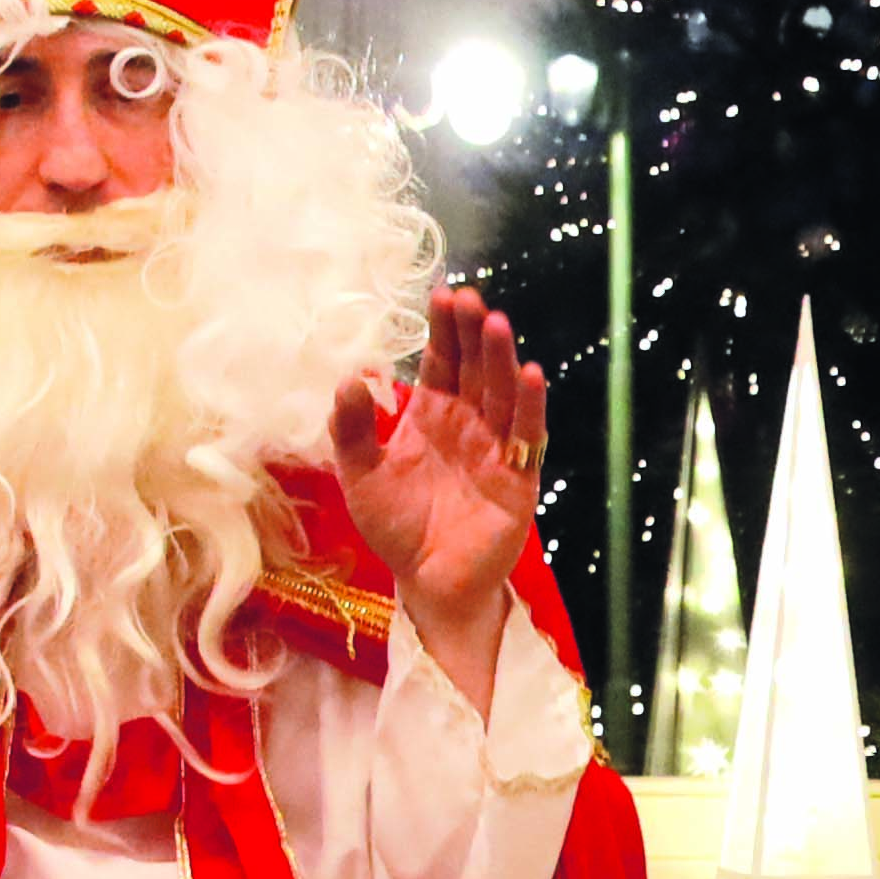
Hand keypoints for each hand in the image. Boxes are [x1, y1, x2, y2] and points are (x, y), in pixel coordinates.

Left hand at [332, 286, 552, 700]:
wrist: (428, 584)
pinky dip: (530, 406)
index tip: (442, 295)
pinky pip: (526, 437)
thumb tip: (349, 378)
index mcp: (432, 416)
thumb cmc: (396, 530)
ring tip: (496, 323)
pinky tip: (529, 374)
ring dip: (501, 358)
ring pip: (502, 392)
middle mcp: (468, 423)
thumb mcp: (360, 478)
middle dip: (473, 333)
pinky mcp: (518, 478)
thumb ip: (351, 431)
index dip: (443, 331)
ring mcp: (496, 448)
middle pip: (475, 368)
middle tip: (469, 298)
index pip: (441, 362)